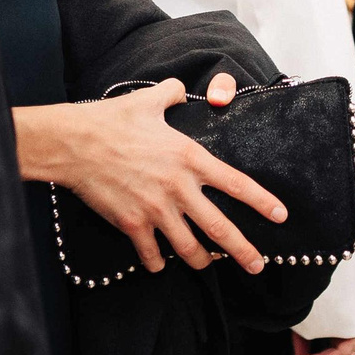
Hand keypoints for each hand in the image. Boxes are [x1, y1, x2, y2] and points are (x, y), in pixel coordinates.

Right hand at [34, 72, 284, 274]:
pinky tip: (161, 264)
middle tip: (258, 265)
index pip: (236, 184)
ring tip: (208, 267)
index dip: (261, 202)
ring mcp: (155, 209)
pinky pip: (151, 253)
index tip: (280, 216)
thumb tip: (180, 88)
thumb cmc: (112, 119)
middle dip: (242, 250)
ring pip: (187, 248)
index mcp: (189, 157)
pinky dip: (158, 262)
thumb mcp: (149, 99)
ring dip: (201, 261)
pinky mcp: (131, 224)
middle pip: (218, 227)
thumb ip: (172, 94)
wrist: (74, 143)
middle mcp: (178, 187)